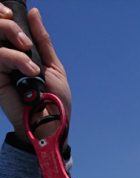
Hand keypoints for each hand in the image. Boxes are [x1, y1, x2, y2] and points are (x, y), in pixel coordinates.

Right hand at [0, 5, 70, 141]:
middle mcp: (9, 58)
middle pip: (0, 27)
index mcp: (21, 53)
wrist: (51, 124)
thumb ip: (42, 40)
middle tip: (27, 42)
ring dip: (16, 44)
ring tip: (33, 65)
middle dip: (12, 27)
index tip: (15, 13)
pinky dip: (15, 59)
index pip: (9, 27)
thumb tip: (33, 13)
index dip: (9, 17)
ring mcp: (1, 68)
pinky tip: (29, 71)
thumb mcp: (52, 65)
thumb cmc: (55, 100)